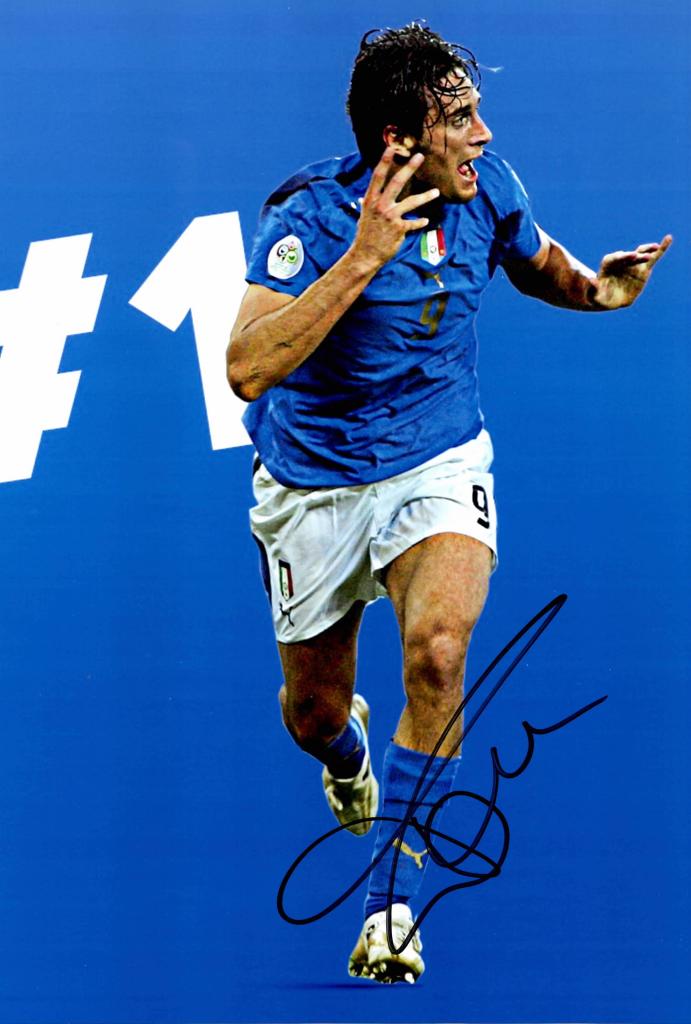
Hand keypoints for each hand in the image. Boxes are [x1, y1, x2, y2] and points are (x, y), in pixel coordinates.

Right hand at [350, 147, 438, 269]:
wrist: (365, 256)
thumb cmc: (365, 236)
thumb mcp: (364, 217)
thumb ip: (368, 205)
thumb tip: (364, 197)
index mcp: (370, 200)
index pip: (377, 177)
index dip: (384, 161)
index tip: (391, 147)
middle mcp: (380, 206)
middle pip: (396, 183)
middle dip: (408, 168)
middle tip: (419, 157)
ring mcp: (390, 217)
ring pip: (411, 202)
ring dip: (425, 197)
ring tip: (436, 193)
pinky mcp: (399, 230)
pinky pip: (413, 224)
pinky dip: (419, 223)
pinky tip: (425, 221)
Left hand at [592, 234, 671, 308]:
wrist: (609, 299)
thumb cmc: (600, 297)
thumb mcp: (593, 296)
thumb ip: (592, 288)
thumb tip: (591, 280)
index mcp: (607, 264)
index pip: (613, 258)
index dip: (620, 257)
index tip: (627, 256)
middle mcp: (620, 261)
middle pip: (627, 256)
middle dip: (632, 256)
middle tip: (637, 256)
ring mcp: (632, 263)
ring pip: (640, 254)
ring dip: (647, 251)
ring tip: (655, 247)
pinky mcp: (642, 268)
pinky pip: (652, 257)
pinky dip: (660, 249)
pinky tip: (668, 239)